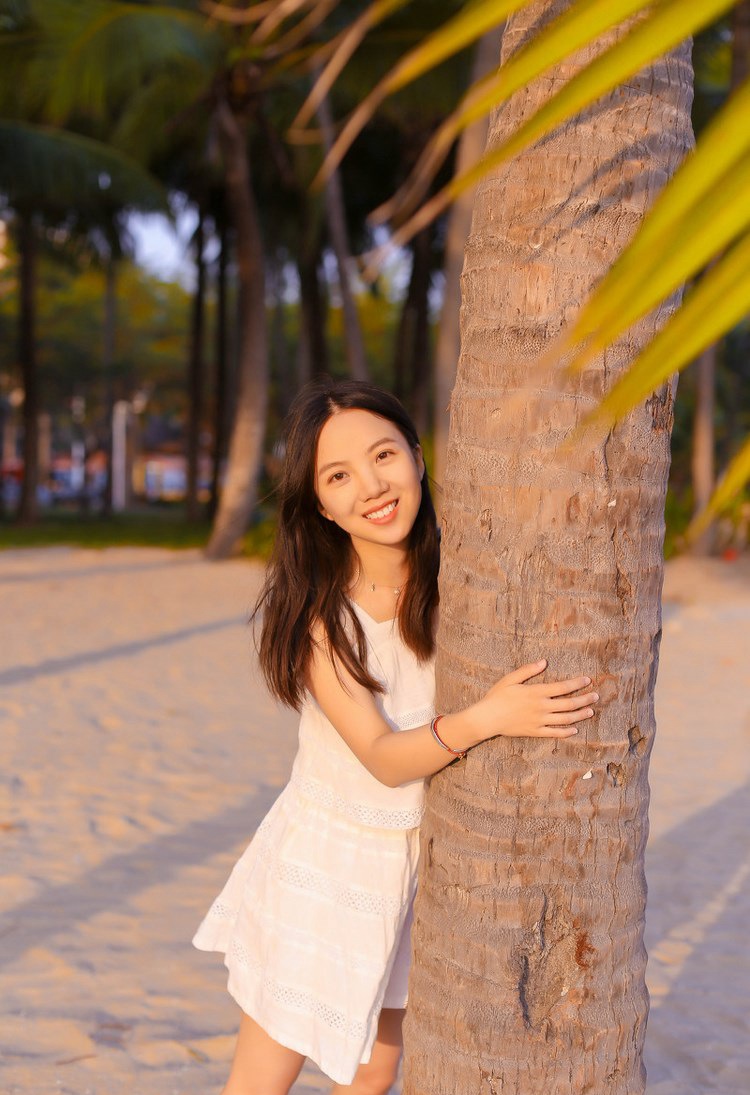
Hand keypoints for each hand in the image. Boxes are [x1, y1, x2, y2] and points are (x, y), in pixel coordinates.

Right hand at [475, 659, 596, 739]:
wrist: (487, 718)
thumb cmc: (497, 696)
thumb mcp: (510, 679)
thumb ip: (528, 670)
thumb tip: (544, 662)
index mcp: (536, 692)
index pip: (562, 687)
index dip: (577, 684)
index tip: (587, 680)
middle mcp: (541, 707)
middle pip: (569, 704)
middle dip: (584, 699)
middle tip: (596, 696)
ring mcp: (539, 721)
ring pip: (565, 719)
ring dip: (580, 715)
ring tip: (590, 711)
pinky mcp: (535, 731)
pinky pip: (555, 733)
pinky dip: (566, 732)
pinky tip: (574, 729)